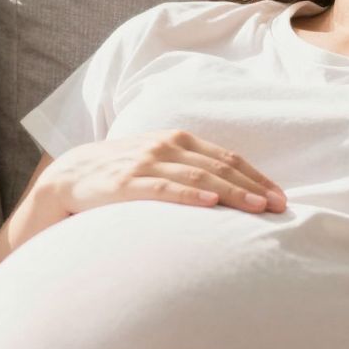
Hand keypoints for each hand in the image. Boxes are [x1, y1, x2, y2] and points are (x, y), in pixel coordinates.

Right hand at [40, 131, 287, 216]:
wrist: (68, 177)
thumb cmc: (121, 173)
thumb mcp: (158, 164)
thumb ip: (189, 170)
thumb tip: (230, 192)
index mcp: (178, 140)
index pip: (228, 158)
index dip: (256, 177)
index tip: (280, 198)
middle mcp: (166, 146)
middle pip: (220, 167)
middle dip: (253, 187)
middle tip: (279, 207)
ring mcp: (146, 163)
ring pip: (198, 178)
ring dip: (231, 193)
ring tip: (256, 208)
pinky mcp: (126, 182)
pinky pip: (163, 188)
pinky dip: (189, 195)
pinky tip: (210, 205)